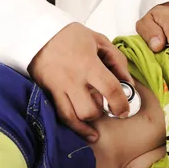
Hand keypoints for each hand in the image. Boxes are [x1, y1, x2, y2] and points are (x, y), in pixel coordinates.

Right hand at [28, 23, 133, 141]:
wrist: (39, 35)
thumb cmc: (71, 36)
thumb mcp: (99, 40)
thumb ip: (117, 60)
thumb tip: (129, 82)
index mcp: (88, 63)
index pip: (109, 88)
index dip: (121, 103)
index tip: (125, 109)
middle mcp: (73, 79)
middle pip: (91, 109)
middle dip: (104, 111)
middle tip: (110, 106)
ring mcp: (59, 88)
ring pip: (76, 117)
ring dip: (91, 118)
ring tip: (98, 111)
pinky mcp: (50, 94)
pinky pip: (62, 117)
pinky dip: (76, 128)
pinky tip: (88, 133)